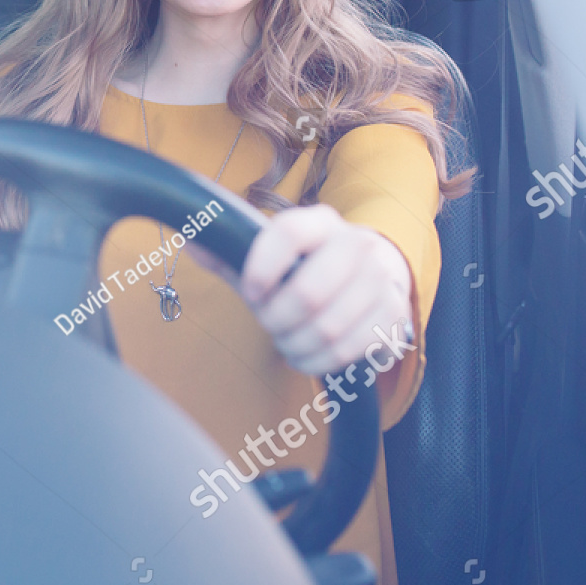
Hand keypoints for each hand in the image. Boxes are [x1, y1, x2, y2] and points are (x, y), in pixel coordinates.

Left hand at [232, 204, 412, 377]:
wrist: (373, 273)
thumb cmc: (306, 267)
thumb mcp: (269, 256)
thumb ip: (230, 252)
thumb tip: (191, 242)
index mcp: (320, 222)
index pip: (290, 232)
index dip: (262, 267)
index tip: (251, 292)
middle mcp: (358, 244)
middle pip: (309, 293)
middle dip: (277, 318)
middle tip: (268, 321)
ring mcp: (381, 280)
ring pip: (327, 329)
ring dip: (295, 343)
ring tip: (286, 339)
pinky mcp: (394, 316)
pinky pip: (348, 351)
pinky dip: (318, 362)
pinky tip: (308, 354)